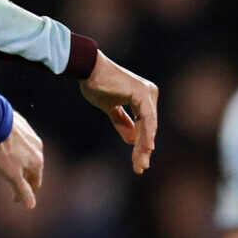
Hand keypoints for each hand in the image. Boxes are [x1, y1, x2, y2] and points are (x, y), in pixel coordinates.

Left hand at [0, 111, 43, 209]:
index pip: (35, 182)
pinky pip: (23, 143)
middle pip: (33, 169)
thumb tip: (31, 206)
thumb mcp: (11, 174)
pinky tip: (10, 150)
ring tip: (12, 169)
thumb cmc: (2, 149)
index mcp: (38, 162)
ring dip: (22, 164)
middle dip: (24, 179)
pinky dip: (18, 151)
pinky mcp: (24, 127)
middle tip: (14, 186)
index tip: (15, 200)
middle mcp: (39, 149)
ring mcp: (32, 137)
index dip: (25, 193)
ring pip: (28, 155)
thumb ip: (22, 190)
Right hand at [79, 51, 157, 173]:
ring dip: (144, 146)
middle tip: (140, 168)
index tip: (138, 162)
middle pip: (148, 128)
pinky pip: (146, 118)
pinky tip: (146, 148)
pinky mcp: (141, 93)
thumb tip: (132, 140)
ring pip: (148, 126)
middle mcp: (149, 94)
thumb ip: (122, 122)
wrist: (88, 69)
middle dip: (143, 150)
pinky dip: (146, 134)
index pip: (144, 126)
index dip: (140, 144)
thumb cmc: (96, 85)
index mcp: (143, 97)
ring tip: (141, 163)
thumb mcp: (110, 108)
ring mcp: (147, 93)